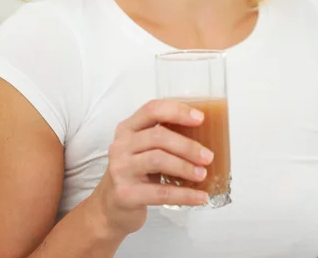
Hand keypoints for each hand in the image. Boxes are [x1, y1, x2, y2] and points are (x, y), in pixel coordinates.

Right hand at [90, 99, 213, 238]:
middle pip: (158, 136)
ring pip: (158, 160)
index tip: (200, 118)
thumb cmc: (135, 172)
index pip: (152, 110)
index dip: (177, 111)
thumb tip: (207, 135)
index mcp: (128, 128)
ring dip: (185, 167)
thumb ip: (165, 137)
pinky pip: (160, 192)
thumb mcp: (144, 149)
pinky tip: (200, 197)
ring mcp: (120, 169)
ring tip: (203, 174)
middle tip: (207, 156)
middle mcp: (121, 145)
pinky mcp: (125, 194)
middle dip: (187, 145)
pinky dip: (184, 194)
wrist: (110, 207)